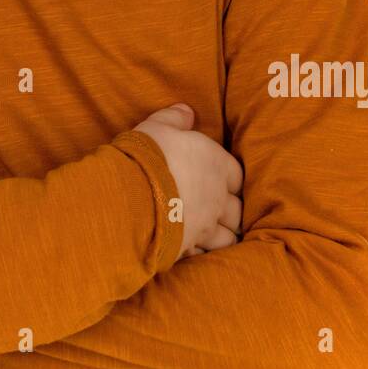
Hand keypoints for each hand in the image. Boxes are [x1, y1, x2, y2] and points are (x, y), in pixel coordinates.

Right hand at [133, 104, 242, 259]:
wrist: (129, 196)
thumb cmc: (148, 156)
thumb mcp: (159, 126)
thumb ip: (175, 119)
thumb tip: (187, 112)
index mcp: (217, 165)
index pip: (238, 175)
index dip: (230, 179)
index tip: (223, 181)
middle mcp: (217, 198)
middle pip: (238, 211)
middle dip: (233, 213)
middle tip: (223, 212)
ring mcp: (205, 226)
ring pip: (227, 239)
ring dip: (222, 236)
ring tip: (213, 235)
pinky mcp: (188, 247)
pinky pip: (203, 255)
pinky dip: (201, 253)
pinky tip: (192, 249)